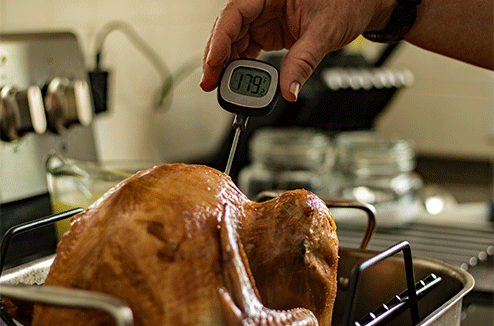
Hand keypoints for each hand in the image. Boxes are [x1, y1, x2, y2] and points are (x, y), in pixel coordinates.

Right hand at [200, 0, 394, 101]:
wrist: (361, 6)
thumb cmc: (346, 4)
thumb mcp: (323, 33)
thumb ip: (302, 62)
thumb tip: (287, 90)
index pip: (235, 13)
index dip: (219, 40)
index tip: (213, 65)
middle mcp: (262, 3)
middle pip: (228, 29)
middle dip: (217, 57)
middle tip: (210, 83)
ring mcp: (264, 18)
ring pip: (234, 40)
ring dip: (226, 64)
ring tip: (222, 86)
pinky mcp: (268, 32)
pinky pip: (247, 48)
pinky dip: (241, 65)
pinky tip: (236, 79)